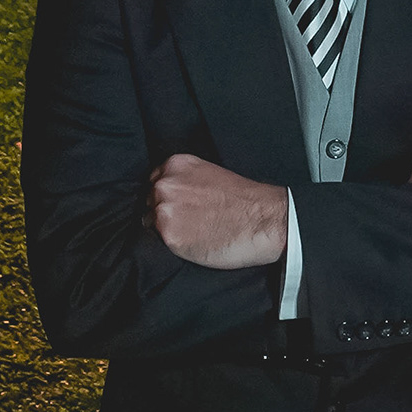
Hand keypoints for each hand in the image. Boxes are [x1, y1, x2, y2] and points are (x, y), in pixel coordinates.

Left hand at [151, 155, 290, 267]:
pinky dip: (173, 245)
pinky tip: (194, 243)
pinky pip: (160, 244)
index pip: (153, 182)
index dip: (165, 196)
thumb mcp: (209, 174)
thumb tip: (169, 195)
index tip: (178, 205)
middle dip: (163, 212)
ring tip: (193, 233)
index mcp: (175, 165)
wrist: (263, 220)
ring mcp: (164, 211)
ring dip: (166, 230)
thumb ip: (184, 180)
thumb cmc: (244, 201)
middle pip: (148, 203)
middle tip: (188, 221)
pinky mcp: (169, 236)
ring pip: (150, 224)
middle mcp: (164, 185)